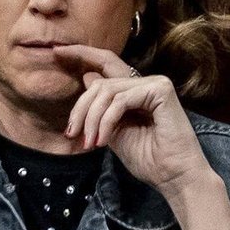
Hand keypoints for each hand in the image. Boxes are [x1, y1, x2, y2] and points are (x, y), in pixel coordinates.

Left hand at [54, 45, 229, 229]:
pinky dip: (106, 121)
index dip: (81, 54)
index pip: (105, 64)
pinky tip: (103, 141)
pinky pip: (120, 100)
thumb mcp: (114, 132)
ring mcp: (155, 84)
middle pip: (100, 82)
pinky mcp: (160, 90)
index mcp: (136, 92)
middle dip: (80, 107)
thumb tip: (87, 77)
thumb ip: (101, 109)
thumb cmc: (149, 160)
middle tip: (71, 133)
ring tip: (89, 143)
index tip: (55, 52)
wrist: (173, 177)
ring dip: (92, 119)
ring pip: (107, 91)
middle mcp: (146, 83)